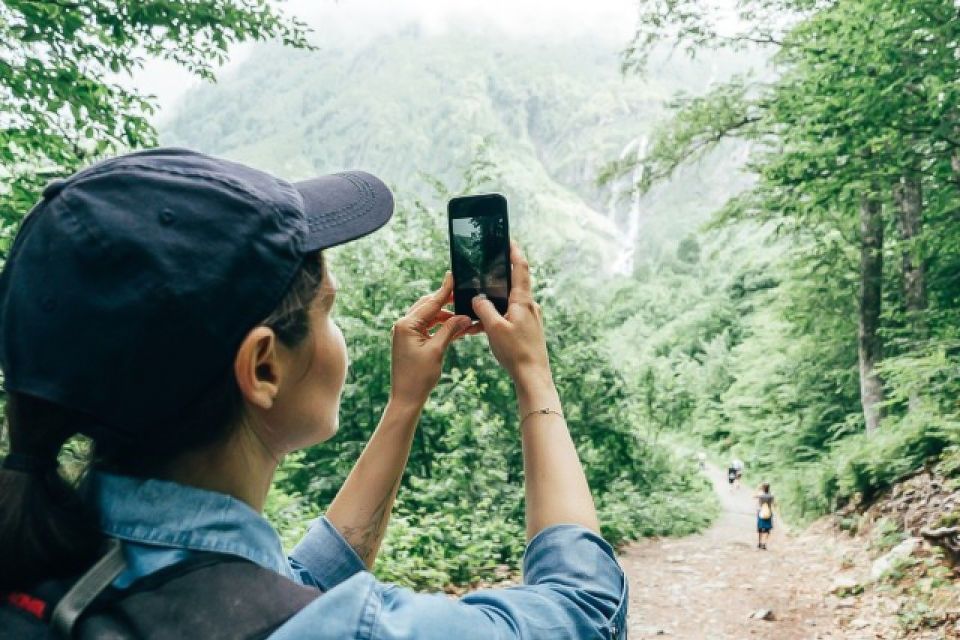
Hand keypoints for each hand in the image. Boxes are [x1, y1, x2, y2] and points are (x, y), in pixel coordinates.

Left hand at [390, 272, 472, 405]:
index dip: (444, 290)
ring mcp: (406, 333)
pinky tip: (458, 328)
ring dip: (447, 317)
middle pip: (429, 306)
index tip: (453, 275)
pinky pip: (429, 328)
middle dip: (447, 302)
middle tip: (464, 295)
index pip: (430, 303)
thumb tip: (464, 316)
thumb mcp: (437, 350)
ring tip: (466, 318)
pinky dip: (442, 327)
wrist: (406, 398)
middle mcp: (404, 325)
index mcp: (406, 324)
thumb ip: (450, 329)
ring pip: (430, 317)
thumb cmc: (419, 377)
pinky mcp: (411, 341)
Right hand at [472, 242, 550, 385]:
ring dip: (493, 306)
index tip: (509, 239)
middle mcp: (530, 306)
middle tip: (484, 273)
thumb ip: (484, 309)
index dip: (515, 252)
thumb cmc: (516, 352)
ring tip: (477, 315)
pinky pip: (510, 318)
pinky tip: (483, 331)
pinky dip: (497, 320)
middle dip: (498, 279)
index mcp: (523, 301)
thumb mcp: (494, 328)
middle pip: (514, 284)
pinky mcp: (528, 330)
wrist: (533, 376)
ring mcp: (530, 318)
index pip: (521, 268)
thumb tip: (478, 297)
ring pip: (509, 304)